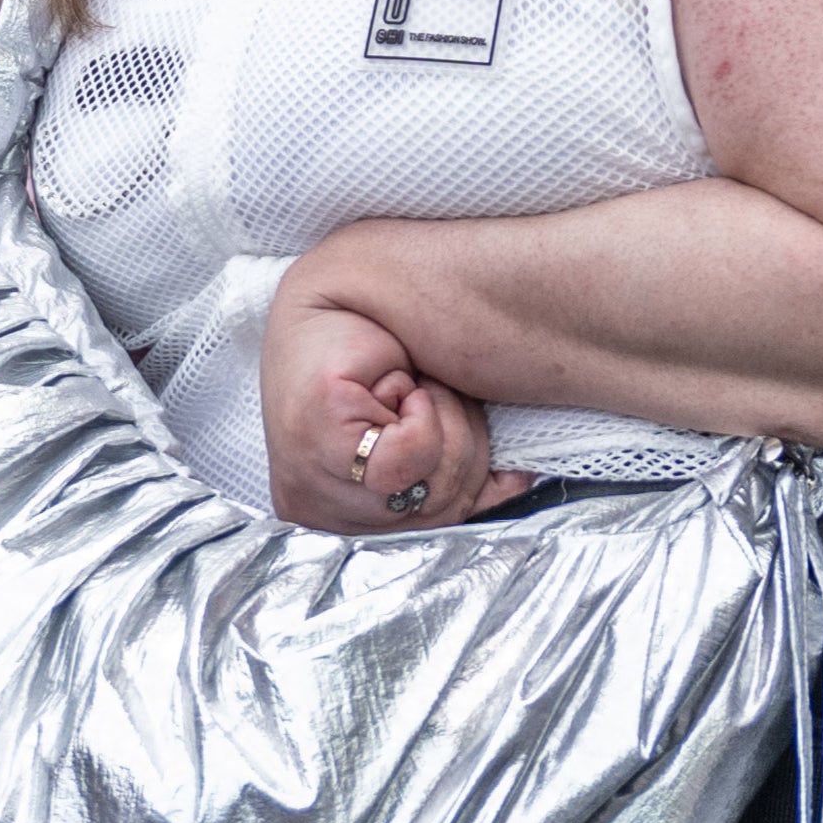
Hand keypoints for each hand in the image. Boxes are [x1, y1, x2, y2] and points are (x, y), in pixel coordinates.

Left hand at [258, 276, 525, 534]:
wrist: (342, 287)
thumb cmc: (387, 362)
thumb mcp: (427, 437)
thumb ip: (455, 479)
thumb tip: (514, 489)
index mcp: (335, 520)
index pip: (438, 534)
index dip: (471, 483)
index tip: (455, 430)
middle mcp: (316, 514)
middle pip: (444, 511)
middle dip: (459, 444)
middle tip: (427, 396)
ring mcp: (307, 482)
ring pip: (435, 484)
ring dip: (444, 420)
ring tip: (412, 386)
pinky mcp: (315, 438)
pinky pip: (411, 454)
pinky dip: (424, 410)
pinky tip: (396, 384)